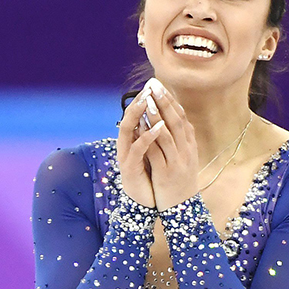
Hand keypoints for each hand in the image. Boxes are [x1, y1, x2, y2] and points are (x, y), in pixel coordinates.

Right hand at [116, 86, 162, 208]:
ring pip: (128, 129)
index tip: (155, 85)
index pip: (135, 115)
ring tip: (150, 100)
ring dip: (139, 114)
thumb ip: (153, 138)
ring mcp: (126, 156)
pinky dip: (149, 136)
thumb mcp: (153, 154)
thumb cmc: (150, 177)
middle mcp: (126, 145)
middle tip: (150, 87)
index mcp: (132, 141)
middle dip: (139, 101)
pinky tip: (159, 127)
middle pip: (128, 117)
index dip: (144, 100)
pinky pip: (138, 149)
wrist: (146, 203)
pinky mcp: (130, 168)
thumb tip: (162, 119)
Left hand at [142, 79, 198, 209]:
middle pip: (176, 122)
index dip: (172, 102)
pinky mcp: (165, 173)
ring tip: (147, 101)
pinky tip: (140, 127)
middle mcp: (186, 152)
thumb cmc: (181, 184)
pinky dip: (148, 138)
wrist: (183, 210)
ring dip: (156, 117)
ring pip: (166, 135)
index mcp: (190, 147)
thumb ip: (180, 143)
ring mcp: (176, 162)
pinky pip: (155, 153)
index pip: (182, 119)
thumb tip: (172, 122)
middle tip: (155, 86)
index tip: (162, 87)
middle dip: (165, 102)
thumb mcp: (185, 160)